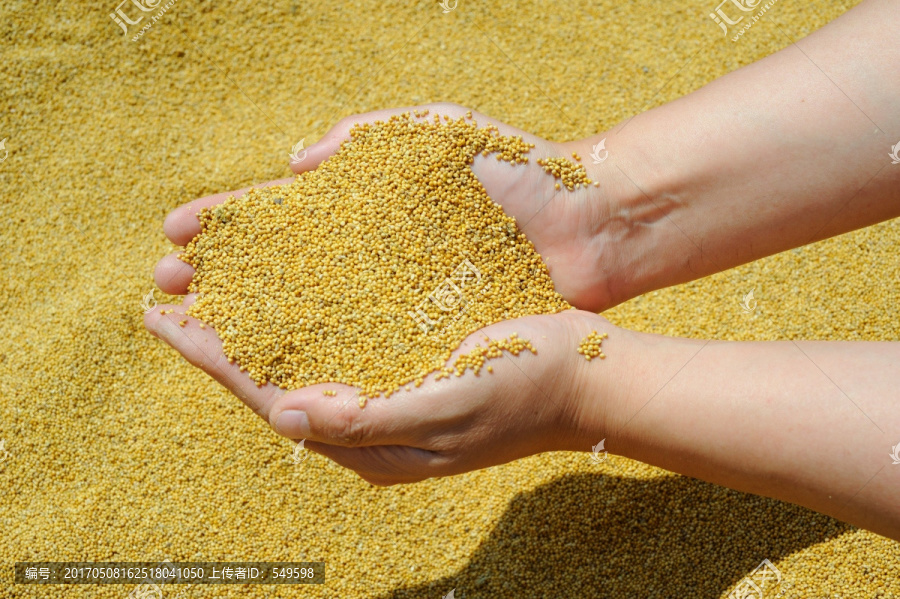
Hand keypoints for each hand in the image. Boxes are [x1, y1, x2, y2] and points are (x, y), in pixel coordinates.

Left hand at [145, 303, 614, 483]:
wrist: (585, 375)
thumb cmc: (526, 392)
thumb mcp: (450, 410)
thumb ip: (369, 419)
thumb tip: (284, 414)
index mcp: (370, 441)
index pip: (269, 397)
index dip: (213, 358)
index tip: (163, 318)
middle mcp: (367, 418)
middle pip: (271, 375)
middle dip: (217, 334)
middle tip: (166, 290)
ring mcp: (385, 387)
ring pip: (297, 352)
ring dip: (250, 316)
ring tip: (208, 280)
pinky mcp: (404, 359)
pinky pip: (334, 335)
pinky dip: (297, 308)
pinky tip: (282, 284)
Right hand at [153, 103, 628, 311]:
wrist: (593, 225)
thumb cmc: (520, 174)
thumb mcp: (437, 136)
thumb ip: (369, 135)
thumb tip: (295, 162)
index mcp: (371, 209)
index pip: (283, 216)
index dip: (231, 223)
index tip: (179, 230)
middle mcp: (375, 263)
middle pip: (283, 270)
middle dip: (222, 277)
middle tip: (164, 285)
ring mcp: (398, 305)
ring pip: (309, 317)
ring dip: (250, 322)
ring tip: (193, 326)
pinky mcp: (425, 341)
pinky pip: (360, 353)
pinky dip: (314, 356)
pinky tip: (270, 363)